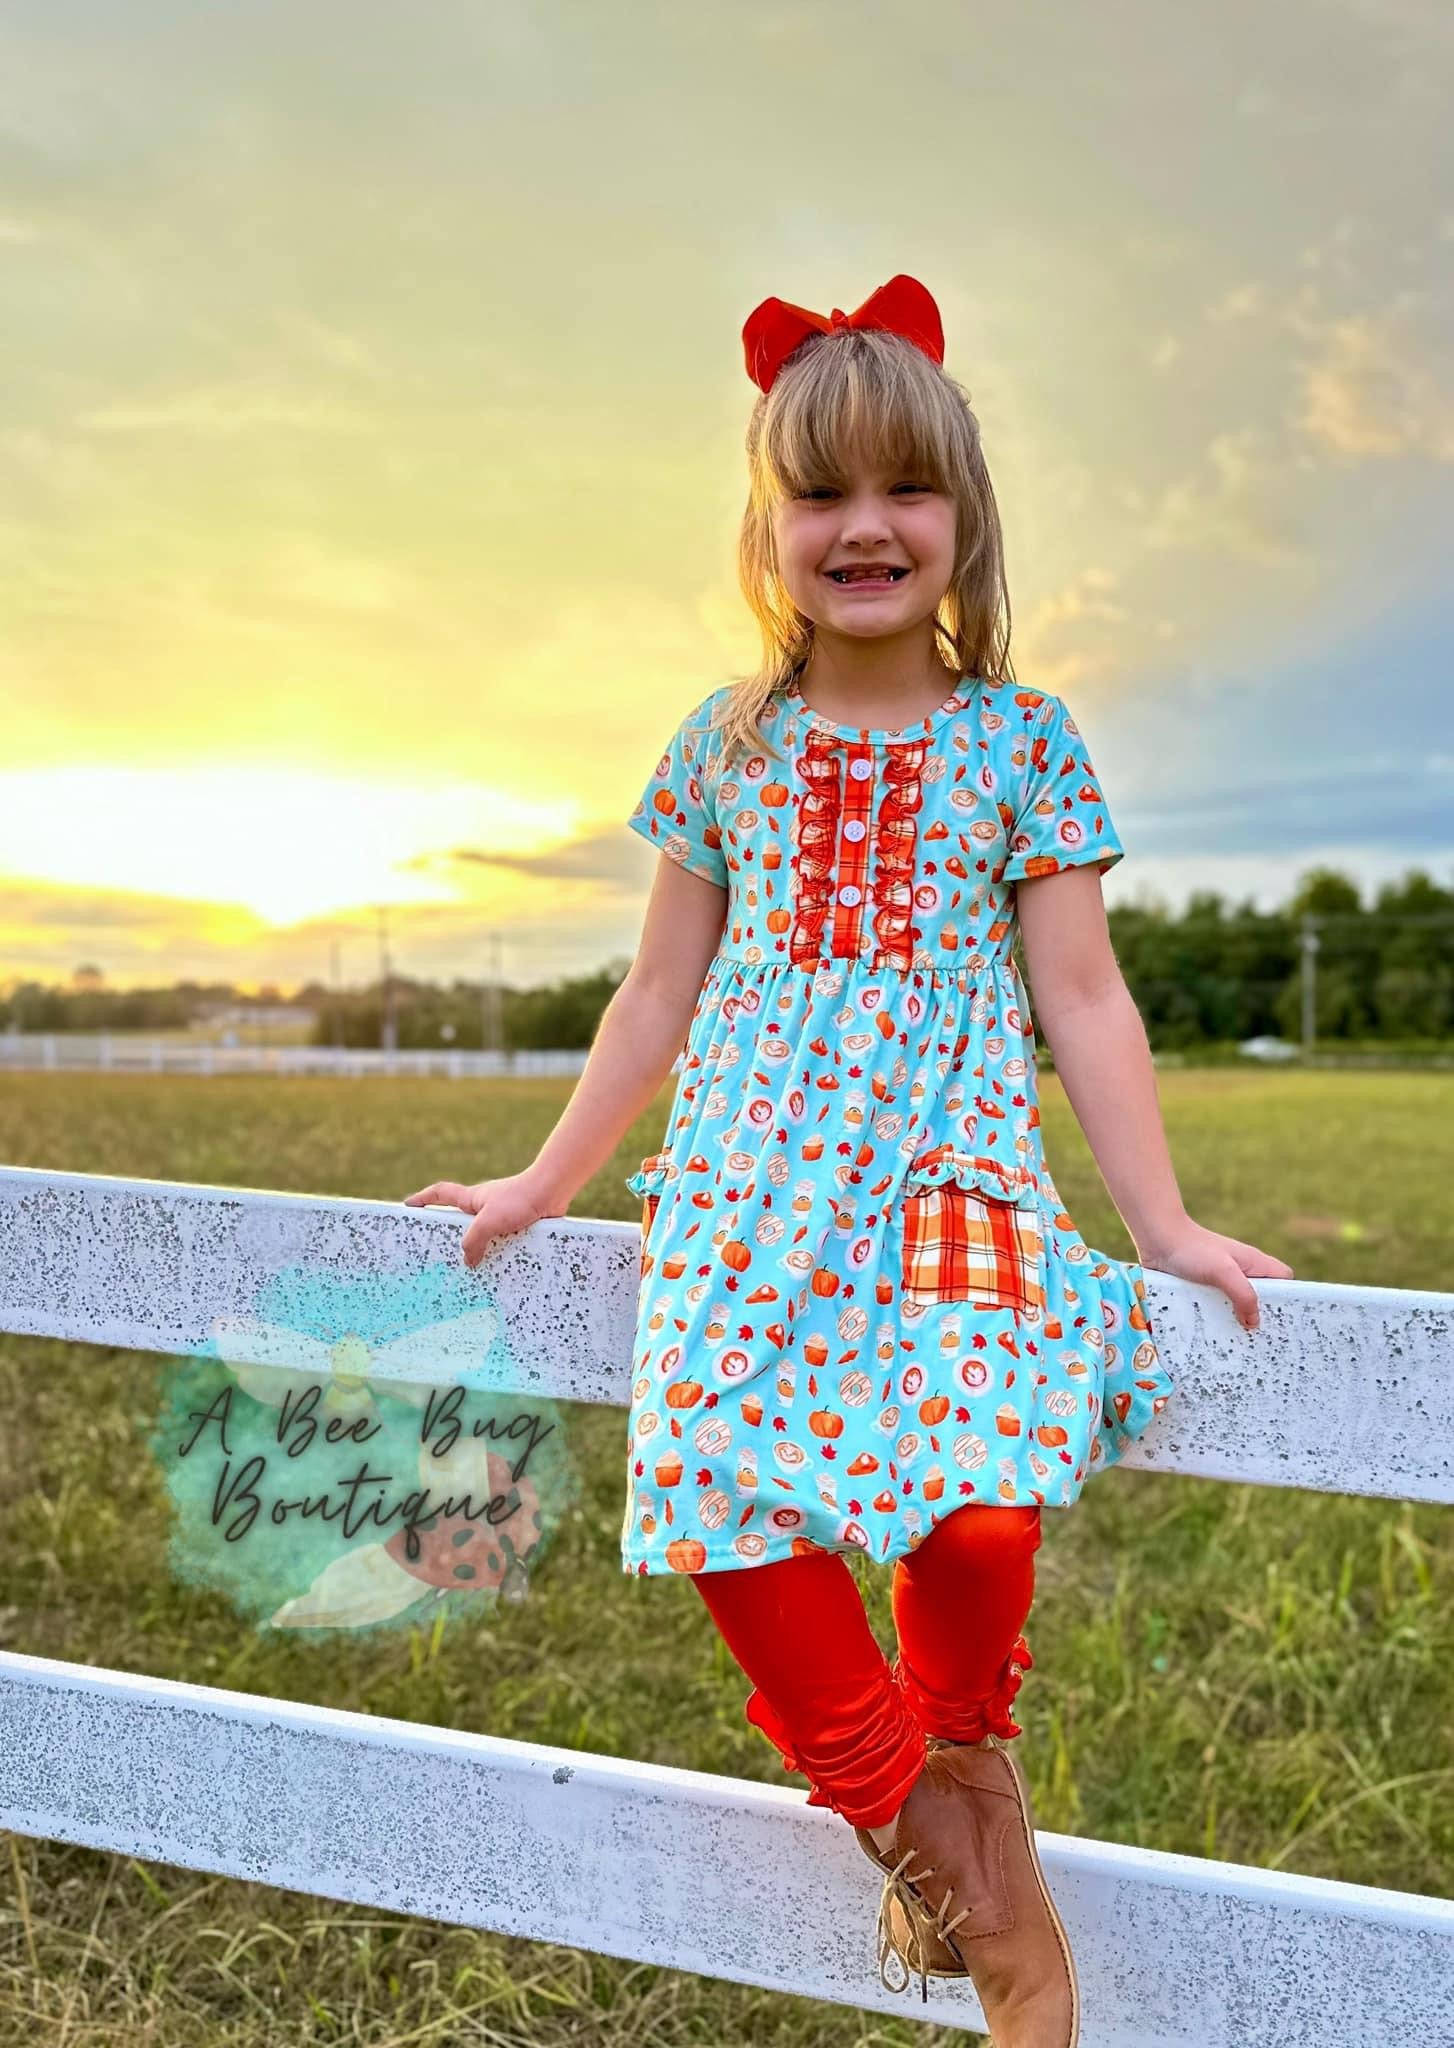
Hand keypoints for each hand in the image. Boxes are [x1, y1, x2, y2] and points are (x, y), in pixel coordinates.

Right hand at [401, 1170, 565, 1269]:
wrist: (553, 1192)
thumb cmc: (520, 1198)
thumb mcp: (489, 1221)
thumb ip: (473, 1241)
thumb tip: (469, 1262)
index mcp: (471, 1199)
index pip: (440, 1194)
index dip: (423, 1199)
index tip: (409, 1206)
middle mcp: (485, 1208)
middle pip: (461, 1222)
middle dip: (452, 1238)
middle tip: (441, 1259)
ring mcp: (502, 1217)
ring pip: (485, 1238)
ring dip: (481, 1253)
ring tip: (474, 1277)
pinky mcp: (519, 1227)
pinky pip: (504, 1244)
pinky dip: (502, 1257)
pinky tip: (503, 1275)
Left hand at [1133, 1216, 1293, 1331]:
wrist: (1157, 1239)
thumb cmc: (1193, 1249)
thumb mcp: (1223, 1271)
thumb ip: (1243, 1294)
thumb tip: (1255, 1323)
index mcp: (1254, 1264)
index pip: (1285, 1281)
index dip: (1288, 1299)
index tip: (1286, 1324)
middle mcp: (1242, 1273)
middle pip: (1262, 1299)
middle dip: (1262, 1318)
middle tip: (1261, 1344)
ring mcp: (1222, 1282)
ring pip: (1238, 1306)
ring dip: (1236, 1322)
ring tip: (1237, 1347)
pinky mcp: (1204, 1289)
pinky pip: (1216, 1308)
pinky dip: (1216, 1320)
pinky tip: (1212, 1337)